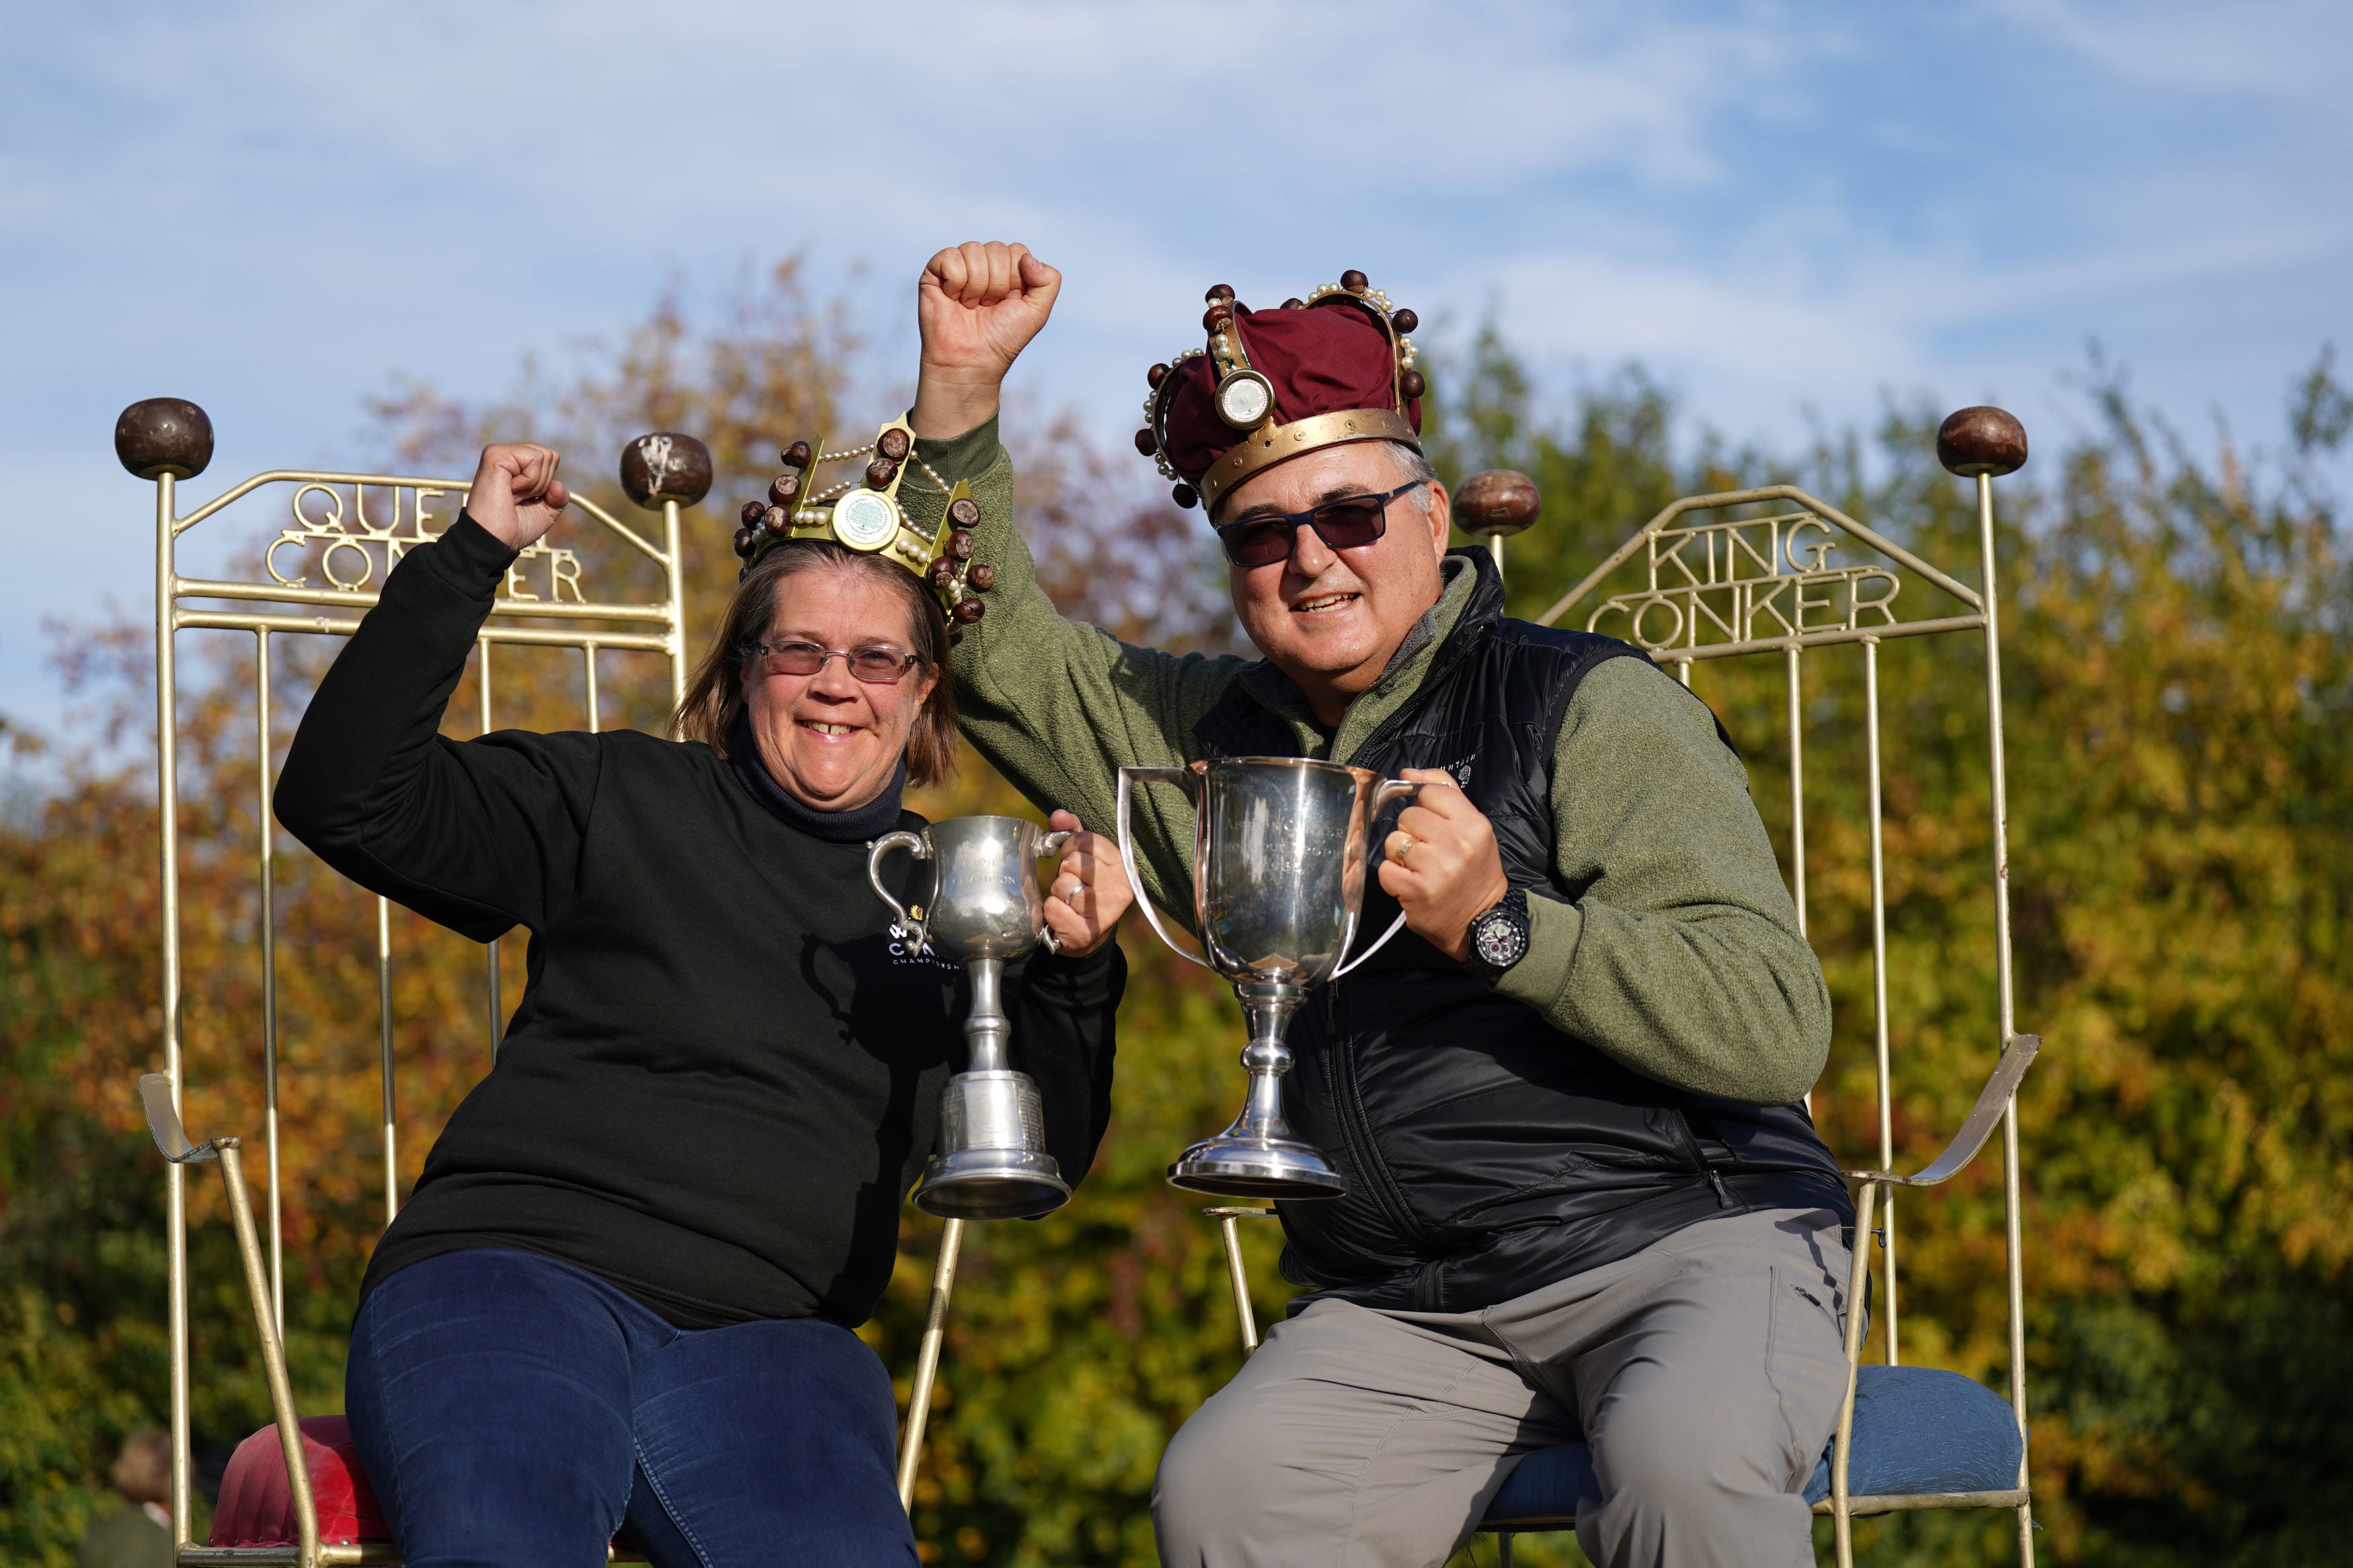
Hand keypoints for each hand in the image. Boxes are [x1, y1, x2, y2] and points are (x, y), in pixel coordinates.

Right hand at [464, 443, 568, 549]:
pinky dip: (529, 481)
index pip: (550, 459)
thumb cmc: (514, 529)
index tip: (525, 500)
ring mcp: (499, 452)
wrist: (495, 541)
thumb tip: (558, 484)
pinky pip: (534, 458)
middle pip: (550, 456)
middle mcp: (506, 455)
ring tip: (512, 495)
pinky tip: (509, 490)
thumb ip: (558, 497)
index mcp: (515, 466)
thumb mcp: (545, 512)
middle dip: (542, 484)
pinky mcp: (495, 454)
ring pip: (544, 456)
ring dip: (534, 484)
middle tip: (518, 499)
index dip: (547, 485)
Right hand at [910, 241, 1061, 437]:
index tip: (1008, 302)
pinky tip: (953, 298)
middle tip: (988, 306)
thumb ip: (1049, 281)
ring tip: (971, 305)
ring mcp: (960, 266)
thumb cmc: (1002, 339)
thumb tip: (1027, 258)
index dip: (1015, 278)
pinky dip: (956, 281)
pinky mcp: (936, 271)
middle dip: (996, 283)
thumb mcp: (1037, 312)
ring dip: (976, 285)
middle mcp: (984, 265)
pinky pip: (950, 257)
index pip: (1017, 251)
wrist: (970, 361)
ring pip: (973, 249)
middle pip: (996, 249)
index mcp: (1009, 271)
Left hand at [1042, 808, 1130, 957]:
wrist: (1087, 934)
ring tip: (1069, 899)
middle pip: (1075, 861)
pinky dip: (1051, 910)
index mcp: (1123, 866)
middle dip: (1066, 870)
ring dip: (1058, 891)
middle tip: (1073, 881)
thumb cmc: (1085, 887)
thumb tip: (1059, 815)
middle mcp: (1120, 889)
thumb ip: (1071, 832)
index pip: (1088, 840)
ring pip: (1063, 885)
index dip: (1071, 846)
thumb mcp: (1083, 857)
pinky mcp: (1086, 932)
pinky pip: (1054, 908)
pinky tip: (1064, 915)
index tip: (1072, 856)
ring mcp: (1106, 912)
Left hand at [1376, 769, 1509, 962]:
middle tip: (1429, 853)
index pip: (1430, 792)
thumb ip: (1445, 794)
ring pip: (1393, 841)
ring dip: (1400, 855)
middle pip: (1408, 815)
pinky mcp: (1416, 890)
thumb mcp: (1473, 829)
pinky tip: (1412, 885)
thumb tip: (1409, 772)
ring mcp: (1436, 868)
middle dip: (1412, 833)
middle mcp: (1456, 843)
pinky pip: (1386, 869)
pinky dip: (1394, 878)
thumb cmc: (1474, 872)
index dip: (1425, 807)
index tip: (1432, 825)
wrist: (1481, 922)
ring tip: (1420, 869)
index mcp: (1473, 824)